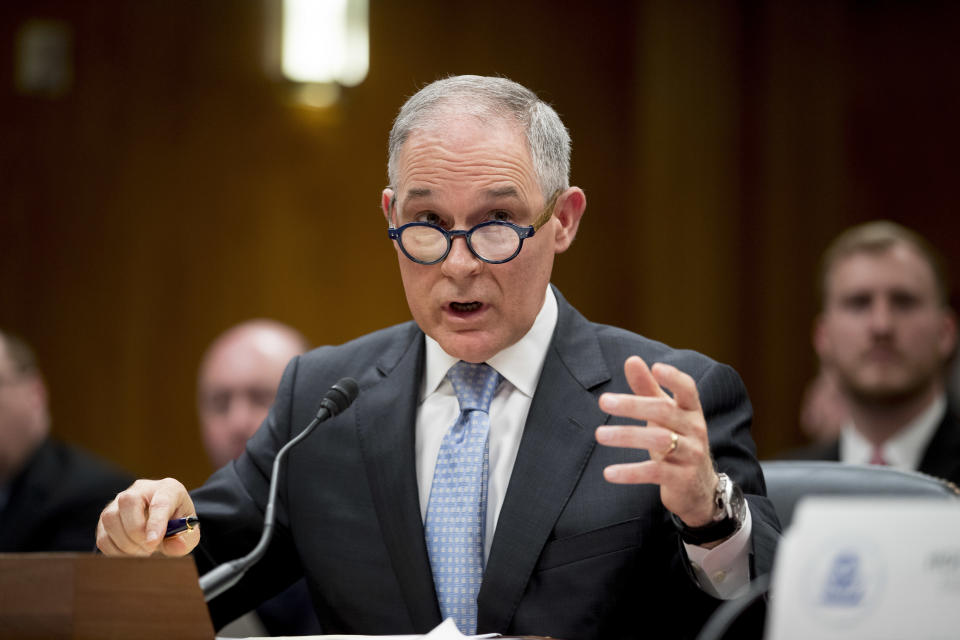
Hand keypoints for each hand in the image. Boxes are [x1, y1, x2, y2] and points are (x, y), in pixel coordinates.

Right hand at [96, 478, 198, 556]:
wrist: (165, 524)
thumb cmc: (178, 526)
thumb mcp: (189, 533)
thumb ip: (186, 540)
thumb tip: (177, 546)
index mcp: (168, 488)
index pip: (160, 501)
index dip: (155, 523)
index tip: (153, 542)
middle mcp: (141, 489)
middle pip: (128, 502)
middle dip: (136, 532)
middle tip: (149, 549)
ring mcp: (120, 501)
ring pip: (110, 518)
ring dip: (125, 543)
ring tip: (142, 552)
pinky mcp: (106, 518)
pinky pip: (102, 536)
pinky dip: (115, 551)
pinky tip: (130, 553)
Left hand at [596, 356, 718, 527]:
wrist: (699, 488)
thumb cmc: (678, 441)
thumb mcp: (665, 415)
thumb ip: (648, 389)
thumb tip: (631, 359)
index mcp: (691, 410)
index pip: (688, 389)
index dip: (674, 378)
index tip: (656, 367)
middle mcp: (695, 429)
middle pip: (664, 412)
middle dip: (633, 405)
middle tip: (603, 400)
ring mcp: (691, 454)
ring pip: (660, 440)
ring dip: (627, 435)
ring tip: (599, 434)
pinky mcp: (682, 479)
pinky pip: (655, 472)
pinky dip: (631, 472)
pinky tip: (608, 472)